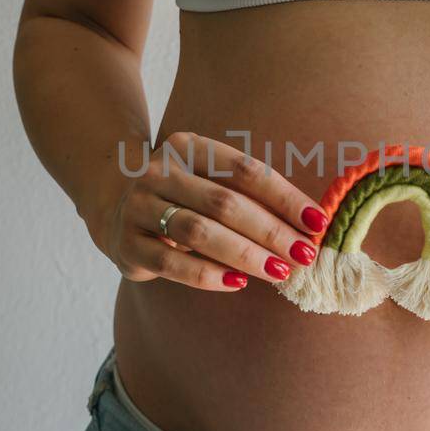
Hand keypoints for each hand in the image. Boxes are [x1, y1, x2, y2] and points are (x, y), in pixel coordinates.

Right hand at [86, 131, 328, 291]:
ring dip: (245, 254)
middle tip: (304, 254)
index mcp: (187, 147)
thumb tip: (307, 226)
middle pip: (225, 202)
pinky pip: (172, 263)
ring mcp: (138, 207)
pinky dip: (208, 275)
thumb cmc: (182, 194)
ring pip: (199, 232)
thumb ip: (248, 196)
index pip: (245, 170)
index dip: (284, 196)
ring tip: (279, 271)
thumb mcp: (208, 180)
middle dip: (270, 231)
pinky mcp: (126, 244)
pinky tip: (238, 283)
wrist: (111, 203)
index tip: (317, 221)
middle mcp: (158, 172)